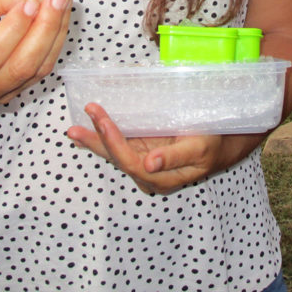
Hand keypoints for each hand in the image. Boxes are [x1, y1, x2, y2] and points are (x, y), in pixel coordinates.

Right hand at [0, 0, 71, 112]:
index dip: (14, 29)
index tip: (31, 1)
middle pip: (19, 67)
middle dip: (43, 29)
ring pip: (36, 70)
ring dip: (54, 33)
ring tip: (61, 2)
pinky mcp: (17, 91)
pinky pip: (42, 69)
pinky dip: (54, 41)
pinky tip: (59, 18)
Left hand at [67, 103, 225, 194]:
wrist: (217, 146)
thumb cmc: (210, 146)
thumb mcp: (198, 150)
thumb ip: (174, 158)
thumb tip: (150, 165)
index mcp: (160, 177)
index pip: (130, 162)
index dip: (114, 142)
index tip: (104, 122)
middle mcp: (146, 172)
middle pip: (116, 157)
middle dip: (97, 138)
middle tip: (88, 113)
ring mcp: (141, 160)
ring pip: (112, 152)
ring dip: (93, 139)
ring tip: (74, 129)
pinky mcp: (140, 149)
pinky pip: (117, 143)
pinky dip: (101, 135)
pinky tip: (86, 128)